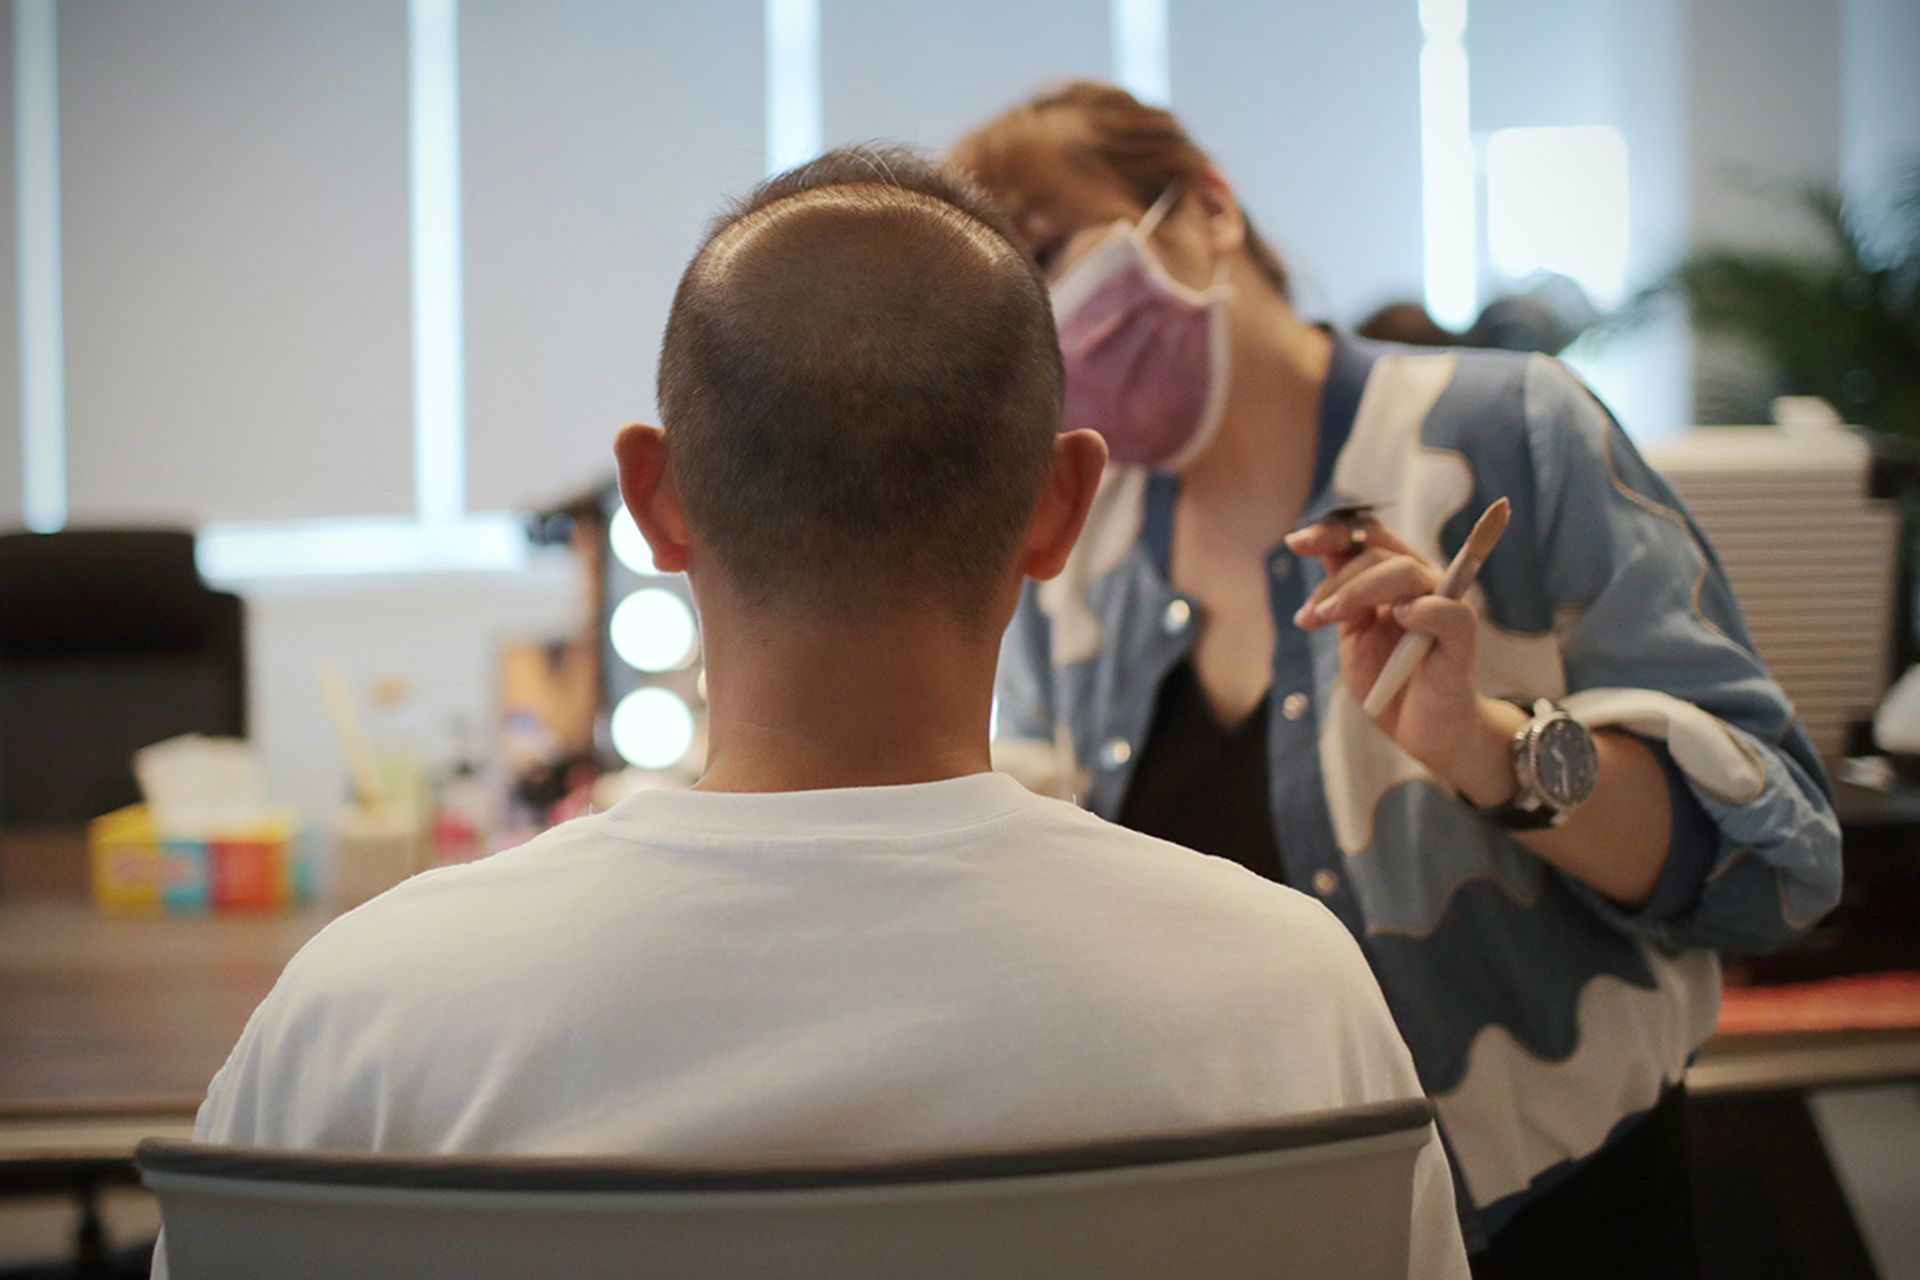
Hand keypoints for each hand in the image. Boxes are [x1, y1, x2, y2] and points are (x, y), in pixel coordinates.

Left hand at [1284, 517, 1519, 805]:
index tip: (1294, 543)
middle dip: (1335, 580)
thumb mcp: (1353, 633)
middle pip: (1379, 552)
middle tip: (1311, 615)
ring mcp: (1446, 607)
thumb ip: (1343, 595)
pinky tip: (1400, 618)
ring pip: (1406, 572)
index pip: (1369, 536)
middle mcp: (1425, 582)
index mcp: (1398, 576)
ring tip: (1330, 618)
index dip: (1332, 533)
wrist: (1419, 732)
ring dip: (1358, 592)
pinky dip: (1422, 610)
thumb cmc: (1388, 680)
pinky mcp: (1462, 638)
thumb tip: (1318, 549)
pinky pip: (1448, 611)